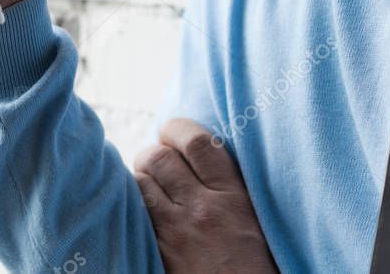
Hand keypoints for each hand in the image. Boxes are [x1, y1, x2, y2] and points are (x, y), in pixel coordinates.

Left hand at [133, 119, 277, 273]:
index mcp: (235, 198)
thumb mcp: (255, 222)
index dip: (177, 128)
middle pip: (159, 157)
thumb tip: (199, 156)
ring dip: (138, 179)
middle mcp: (204, 209)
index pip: (198, 143)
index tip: (171, 132)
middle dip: (151, 153)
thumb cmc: (257, 268)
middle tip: (155, 163)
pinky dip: (132, 205)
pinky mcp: (160, 252)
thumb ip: (229, 189)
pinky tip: (137, 209)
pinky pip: (135, 214)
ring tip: (147, 186)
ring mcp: (178, 232)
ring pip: (140, 182)